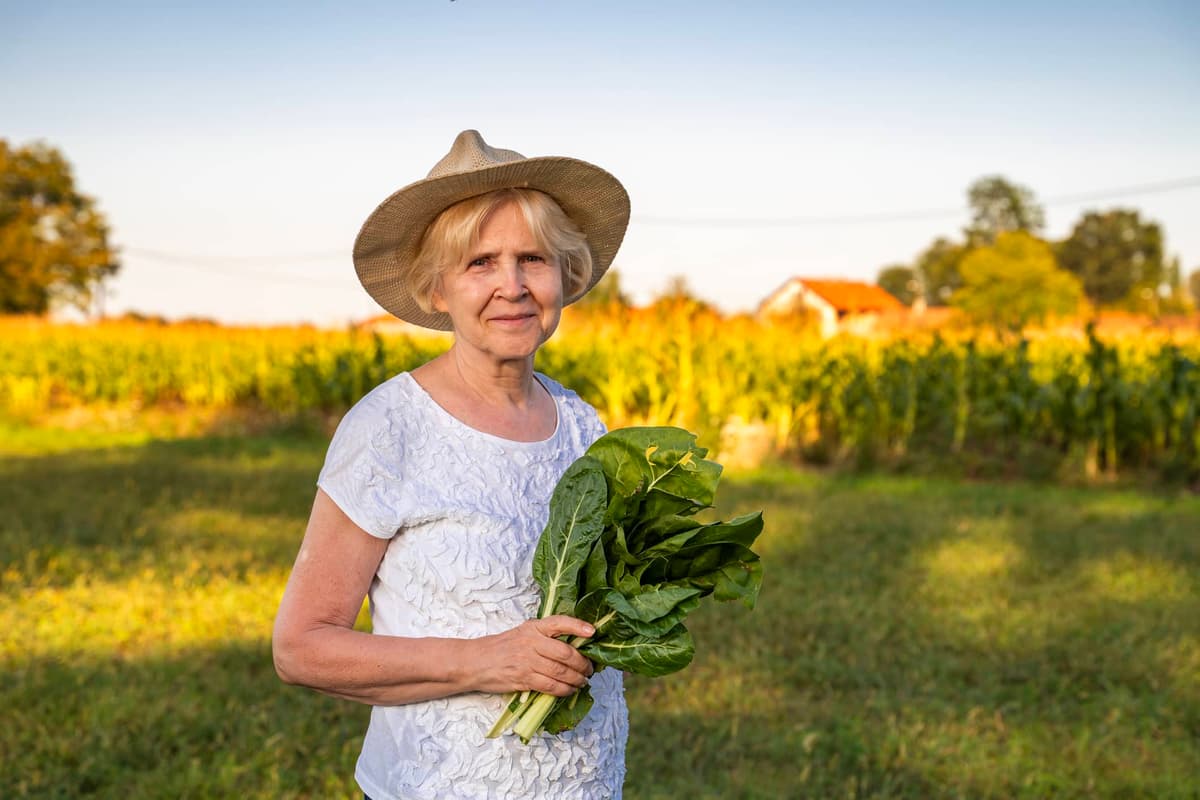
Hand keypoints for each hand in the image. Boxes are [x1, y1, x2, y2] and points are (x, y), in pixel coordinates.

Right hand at [470, 616, 595, 696]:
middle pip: (566, 653)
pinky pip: (551, 686)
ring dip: (576, 679)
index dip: (578, 626)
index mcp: (533, 628)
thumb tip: (573, 645)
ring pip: (561, 672)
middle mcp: (531, 642)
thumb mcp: (523, 633)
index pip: (559, 622)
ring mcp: (527, 661)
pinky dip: (564, 690)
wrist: (475, 662)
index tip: (592, 631)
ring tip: (582, 681)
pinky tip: (569, 690)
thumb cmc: (501, 647)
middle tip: (589, 669)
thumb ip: (544, 636)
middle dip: (582, 663)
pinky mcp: (524, 679)